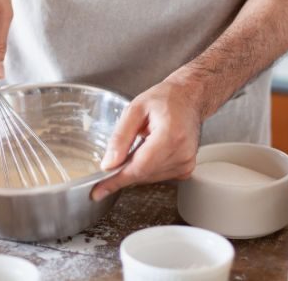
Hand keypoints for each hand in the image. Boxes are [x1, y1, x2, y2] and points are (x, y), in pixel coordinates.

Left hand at [91, 77, 202, 200]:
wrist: (189, 96)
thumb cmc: (165, 98)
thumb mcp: (135, 109)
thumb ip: (120, 137)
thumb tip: (109, 164)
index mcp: (170, 135)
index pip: (139, 167)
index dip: (116, 180)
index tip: (99, 190)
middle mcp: (182, 152)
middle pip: (143, 174)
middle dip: (123, 171)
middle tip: (113, 159)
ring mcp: (186, 162)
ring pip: (149, 177)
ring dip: (136, 168)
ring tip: (140, 143)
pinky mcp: (186, 167)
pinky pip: (159, 176)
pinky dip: (147, 168)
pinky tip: (149, 151)